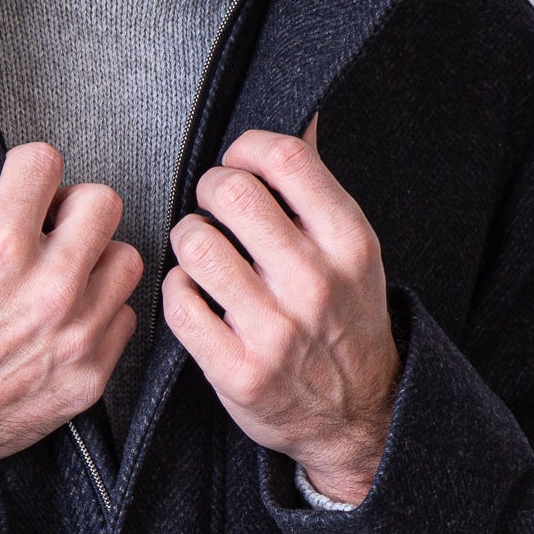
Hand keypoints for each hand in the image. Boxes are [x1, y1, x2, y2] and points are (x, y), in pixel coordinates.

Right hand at [0, 104, 143, 479]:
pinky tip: (62, 317)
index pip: (47, 162)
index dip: (26, 169)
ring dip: (95, 259)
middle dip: (71, 207)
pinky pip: (125, 320)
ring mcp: (74, 335)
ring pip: (125, 260)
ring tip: (57, 273)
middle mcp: (47, 288)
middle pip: (103, 203)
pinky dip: (100, 313)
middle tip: (44, 228)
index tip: (17, 188)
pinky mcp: (88, 376)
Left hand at [162, 117, 399, 505]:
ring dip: (188, 239)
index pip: (285, 159)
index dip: (246, 149)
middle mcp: (316, 284)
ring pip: (195, 244)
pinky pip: (178, 301)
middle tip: (212, 208)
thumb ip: (317, 187)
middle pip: (231, 193)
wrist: (356, 417)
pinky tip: (196, 294)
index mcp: (350, 244)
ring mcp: (275, 331)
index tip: (239, 163)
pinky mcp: (237, 370)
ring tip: (202, 253)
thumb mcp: (352, 251)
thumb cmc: (345, 323)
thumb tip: (300, 116)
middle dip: (209, 191)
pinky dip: (178, 289)